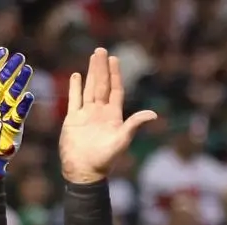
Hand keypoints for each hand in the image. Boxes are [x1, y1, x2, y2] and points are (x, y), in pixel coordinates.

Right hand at [0, 47, 34, 178]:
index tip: (3, 51)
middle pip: (0, 83)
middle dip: (9, 69)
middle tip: (19, 57)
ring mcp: (0, 116)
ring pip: (11, 96)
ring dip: (20, 82)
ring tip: (28, 70)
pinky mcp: (10, 128)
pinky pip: (18, 115)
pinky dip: (23, 106)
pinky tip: (29, 96)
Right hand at [61, 46, 157, 183]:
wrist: (84, 171)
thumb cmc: (105, 159)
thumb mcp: (122, 140)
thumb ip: (135, 124)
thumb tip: (153, 114)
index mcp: (113, 115)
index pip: (115, 90)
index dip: (115, 74)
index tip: (114, 59)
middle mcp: (100, 112)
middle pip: (102, 85)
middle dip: (102, 68)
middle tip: (101, 50)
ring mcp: (86, 114)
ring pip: (89, 88)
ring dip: (90, 73)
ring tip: (92, 57)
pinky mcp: (73, 119)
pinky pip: (74, 99)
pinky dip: (75, 87)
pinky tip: (76, 76)